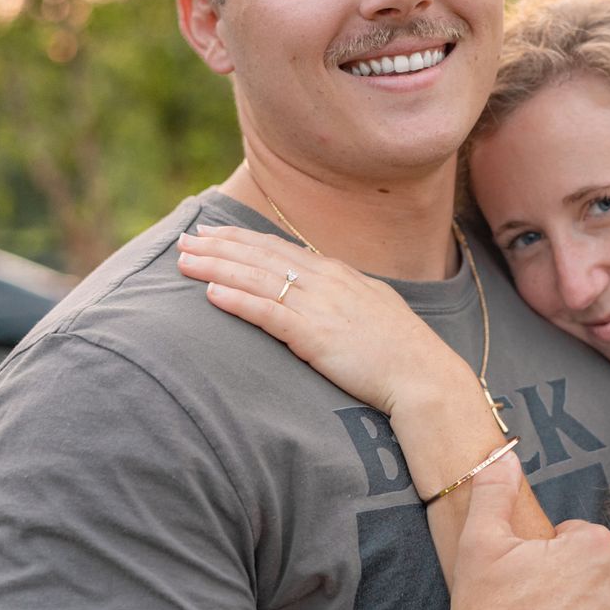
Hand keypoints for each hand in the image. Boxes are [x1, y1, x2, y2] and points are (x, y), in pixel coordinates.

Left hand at [176, 224, 470, 414]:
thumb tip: (326, 298)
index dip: (242, 239)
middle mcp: (327, 281)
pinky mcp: (315, 335)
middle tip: (185, 238)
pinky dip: (237, 300)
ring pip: (257, 278)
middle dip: (219, 246)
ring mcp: (320, 306)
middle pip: (261, 256)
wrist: (425, 376)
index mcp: (340, 274)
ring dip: (216, 266)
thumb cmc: (403, 352)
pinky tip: (210, 293)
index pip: (280, 249)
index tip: (213, 232)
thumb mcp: (374, 310)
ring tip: (183, 260)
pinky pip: (267, 312)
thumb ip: (345, 299)